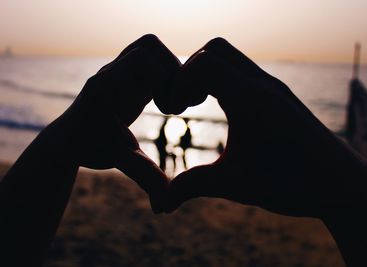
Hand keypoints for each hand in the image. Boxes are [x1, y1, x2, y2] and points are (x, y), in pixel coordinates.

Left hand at [56, 34, 179, 211]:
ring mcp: (116, 69)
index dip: (168, 78)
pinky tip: (163, 100)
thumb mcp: (122, 163)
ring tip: (169, 99)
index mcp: (109, 88)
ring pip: (148, 47)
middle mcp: (111, 72)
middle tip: (173, 100)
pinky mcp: (123, 73)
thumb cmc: (93, 151)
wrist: (68, 141)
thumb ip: (145, 180)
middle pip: (149, 44)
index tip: (169, 109)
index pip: (145, 57)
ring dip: (167, 68)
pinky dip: (162, 73)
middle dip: (172, 68)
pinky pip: (147, 58)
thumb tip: (164, 207)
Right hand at [163, 38, 366, 217]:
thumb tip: (162, 204)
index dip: (179, 82)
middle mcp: (263, 85)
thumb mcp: (235, 186)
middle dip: (190, 70)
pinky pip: (245, 71)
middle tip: (186, 103)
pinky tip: (228, 112)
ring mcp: (274, 87)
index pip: (203, 62)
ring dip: (209, 73)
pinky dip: (226, 80)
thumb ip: (193, 187)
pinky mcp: (280, 95)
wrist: (341, 185)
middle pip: (215, 48)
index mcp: (250, 100)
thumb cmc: (291, 185)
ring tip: (203, 104)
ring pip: (232, 57)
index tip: (176, 110)